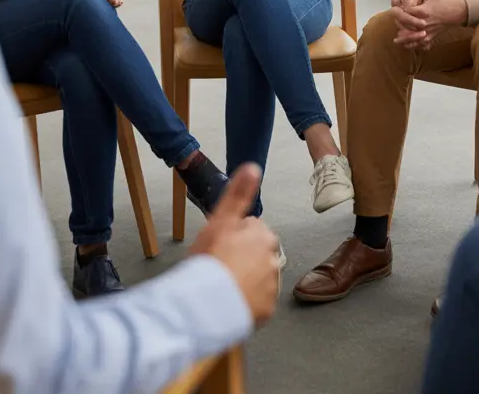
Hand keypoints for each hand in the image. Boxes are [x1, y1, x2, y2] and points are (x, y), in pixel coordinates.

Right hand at [191, 164, 280, 325]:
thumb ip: (238, 194)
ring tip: (224, 285)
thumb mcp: (220, 220)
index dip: (233, 237)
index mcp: (262, 236)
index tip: (220, 246)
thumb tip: (253, 168)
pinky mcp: (267, 309)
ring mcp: (271, 285)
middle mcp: (272, 259)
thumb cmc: (210, 261)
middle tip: (221, 266)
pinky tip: (231, 300)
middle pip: (257, 254)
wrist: (206, 304)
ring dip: (247, 279)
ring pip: (259, 278)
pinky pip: (258, 301)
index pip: (252, 231)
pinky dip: (248, 300)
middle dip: (244, 258)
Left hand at [390, 0, 466, 48]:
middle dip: (399, 23)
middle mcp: (425, 23)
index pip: (407, 12)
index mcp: (425, 11)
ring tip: (396, 40)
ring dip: (404, 39)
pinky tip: (408, 46)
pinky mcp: (433, 36)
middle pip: (407, 27)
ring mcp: (429, 31)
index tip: (395, 6)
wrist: (460, 12)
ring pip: (414, 38)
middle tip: (395, 19)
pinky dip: (414, 45)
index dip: (399, 10)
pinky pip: (422, 44)